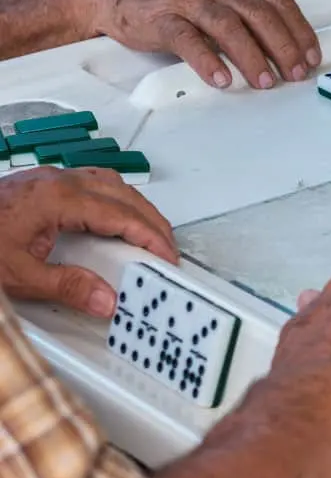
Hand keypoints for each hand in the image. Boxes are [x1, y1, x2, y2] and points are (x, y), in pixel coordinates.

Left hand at [0, 168, 178, 315]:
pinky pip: (92, 182)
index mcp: (59, 199)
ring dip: (134, 208)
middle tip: (166, 250)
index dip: (150, 236)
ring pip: (110, 184)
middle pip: (123, 194)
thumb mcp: (17, 275)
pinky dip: (113, 199)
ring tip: (146, 234)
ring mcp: (49, 178)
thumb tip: (106, 299)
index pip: (121, 215)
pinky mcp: (40, 183)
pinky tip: (112, 216)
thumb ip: (67, 287)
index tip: (167, 256)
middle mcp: (58, 181)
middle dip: (151, 222)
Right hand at [80, 0, 320, 89]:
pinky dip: (207, 60)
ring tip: (264, 81)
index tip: (311, 56)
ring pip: (227, 26)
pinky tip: (221, 79)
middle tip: (294, 74)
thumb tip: (288, 45)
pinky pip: (188, 40)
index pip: (278, 1)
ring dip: (251, 56)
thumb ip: (250, 10)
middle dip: (282, 47)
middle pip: (259, 14)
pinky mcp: (161, 18)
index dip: (299, 30)